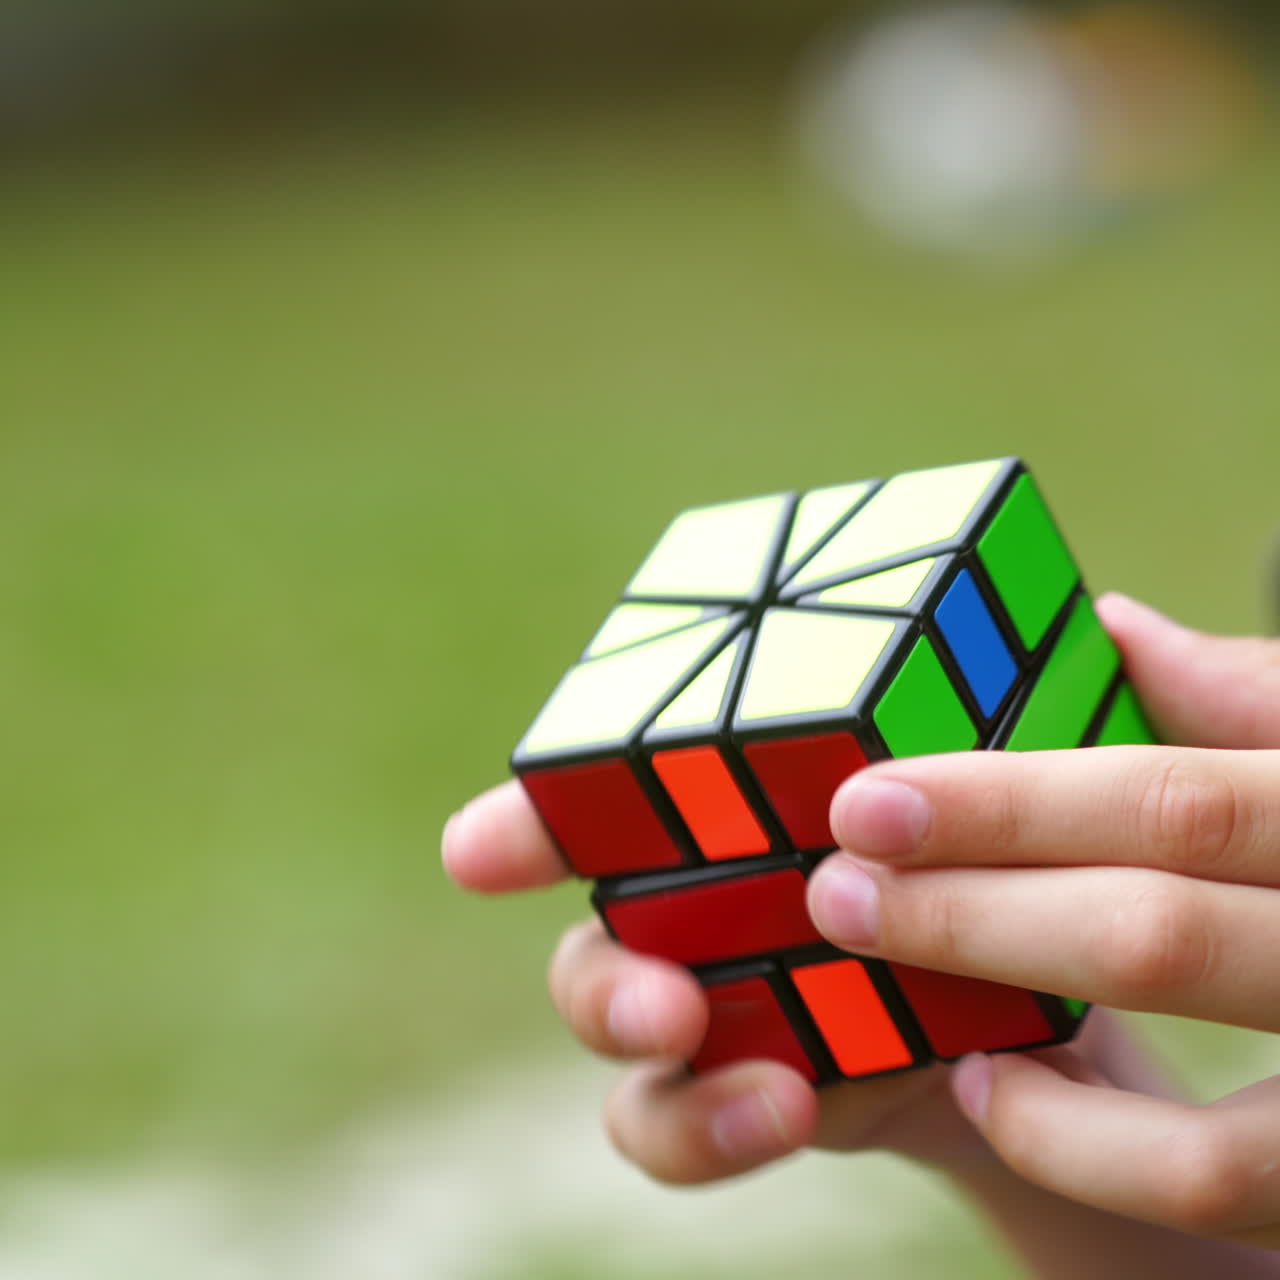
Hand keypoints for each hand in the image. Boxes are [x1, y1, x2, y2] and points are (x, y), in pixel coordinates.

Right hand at [442, 779, 1151, 1186]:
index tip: (475, 852)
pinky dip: (708, 1119)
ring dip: (634, 1035)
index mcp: (756, 793)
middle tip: (658, 997)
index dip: (551, 807)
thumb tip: (1114, 618)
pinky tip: (789, 1102)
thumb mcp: (1053, 797)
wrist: (1060, 1024)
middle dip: (592, 952)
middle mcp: (714, 889)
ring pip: (620, 1018)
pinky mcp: (757, 1083)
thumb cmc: (1037, 873)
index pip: (634, 781)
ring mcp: (726, 995)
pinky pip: (683, 1119)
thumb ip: (1066, 724)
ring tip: (703, 1047)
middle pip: (599, 918)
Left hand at [806, 593, 1279, 1247]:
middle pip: (1160, 936)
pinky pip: (1221, 1190)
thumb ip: (1250, 697)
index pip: (1176, 804)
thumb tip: (1115, 623)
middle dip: (972, 912)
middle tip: (837, 890)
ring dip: (1019, 1039)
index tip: (867, 802)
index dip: (1009, 803)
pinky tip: (992, 1087)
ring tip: (896, 973)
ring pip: (1204, 1109)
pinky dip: (1085, 1149)